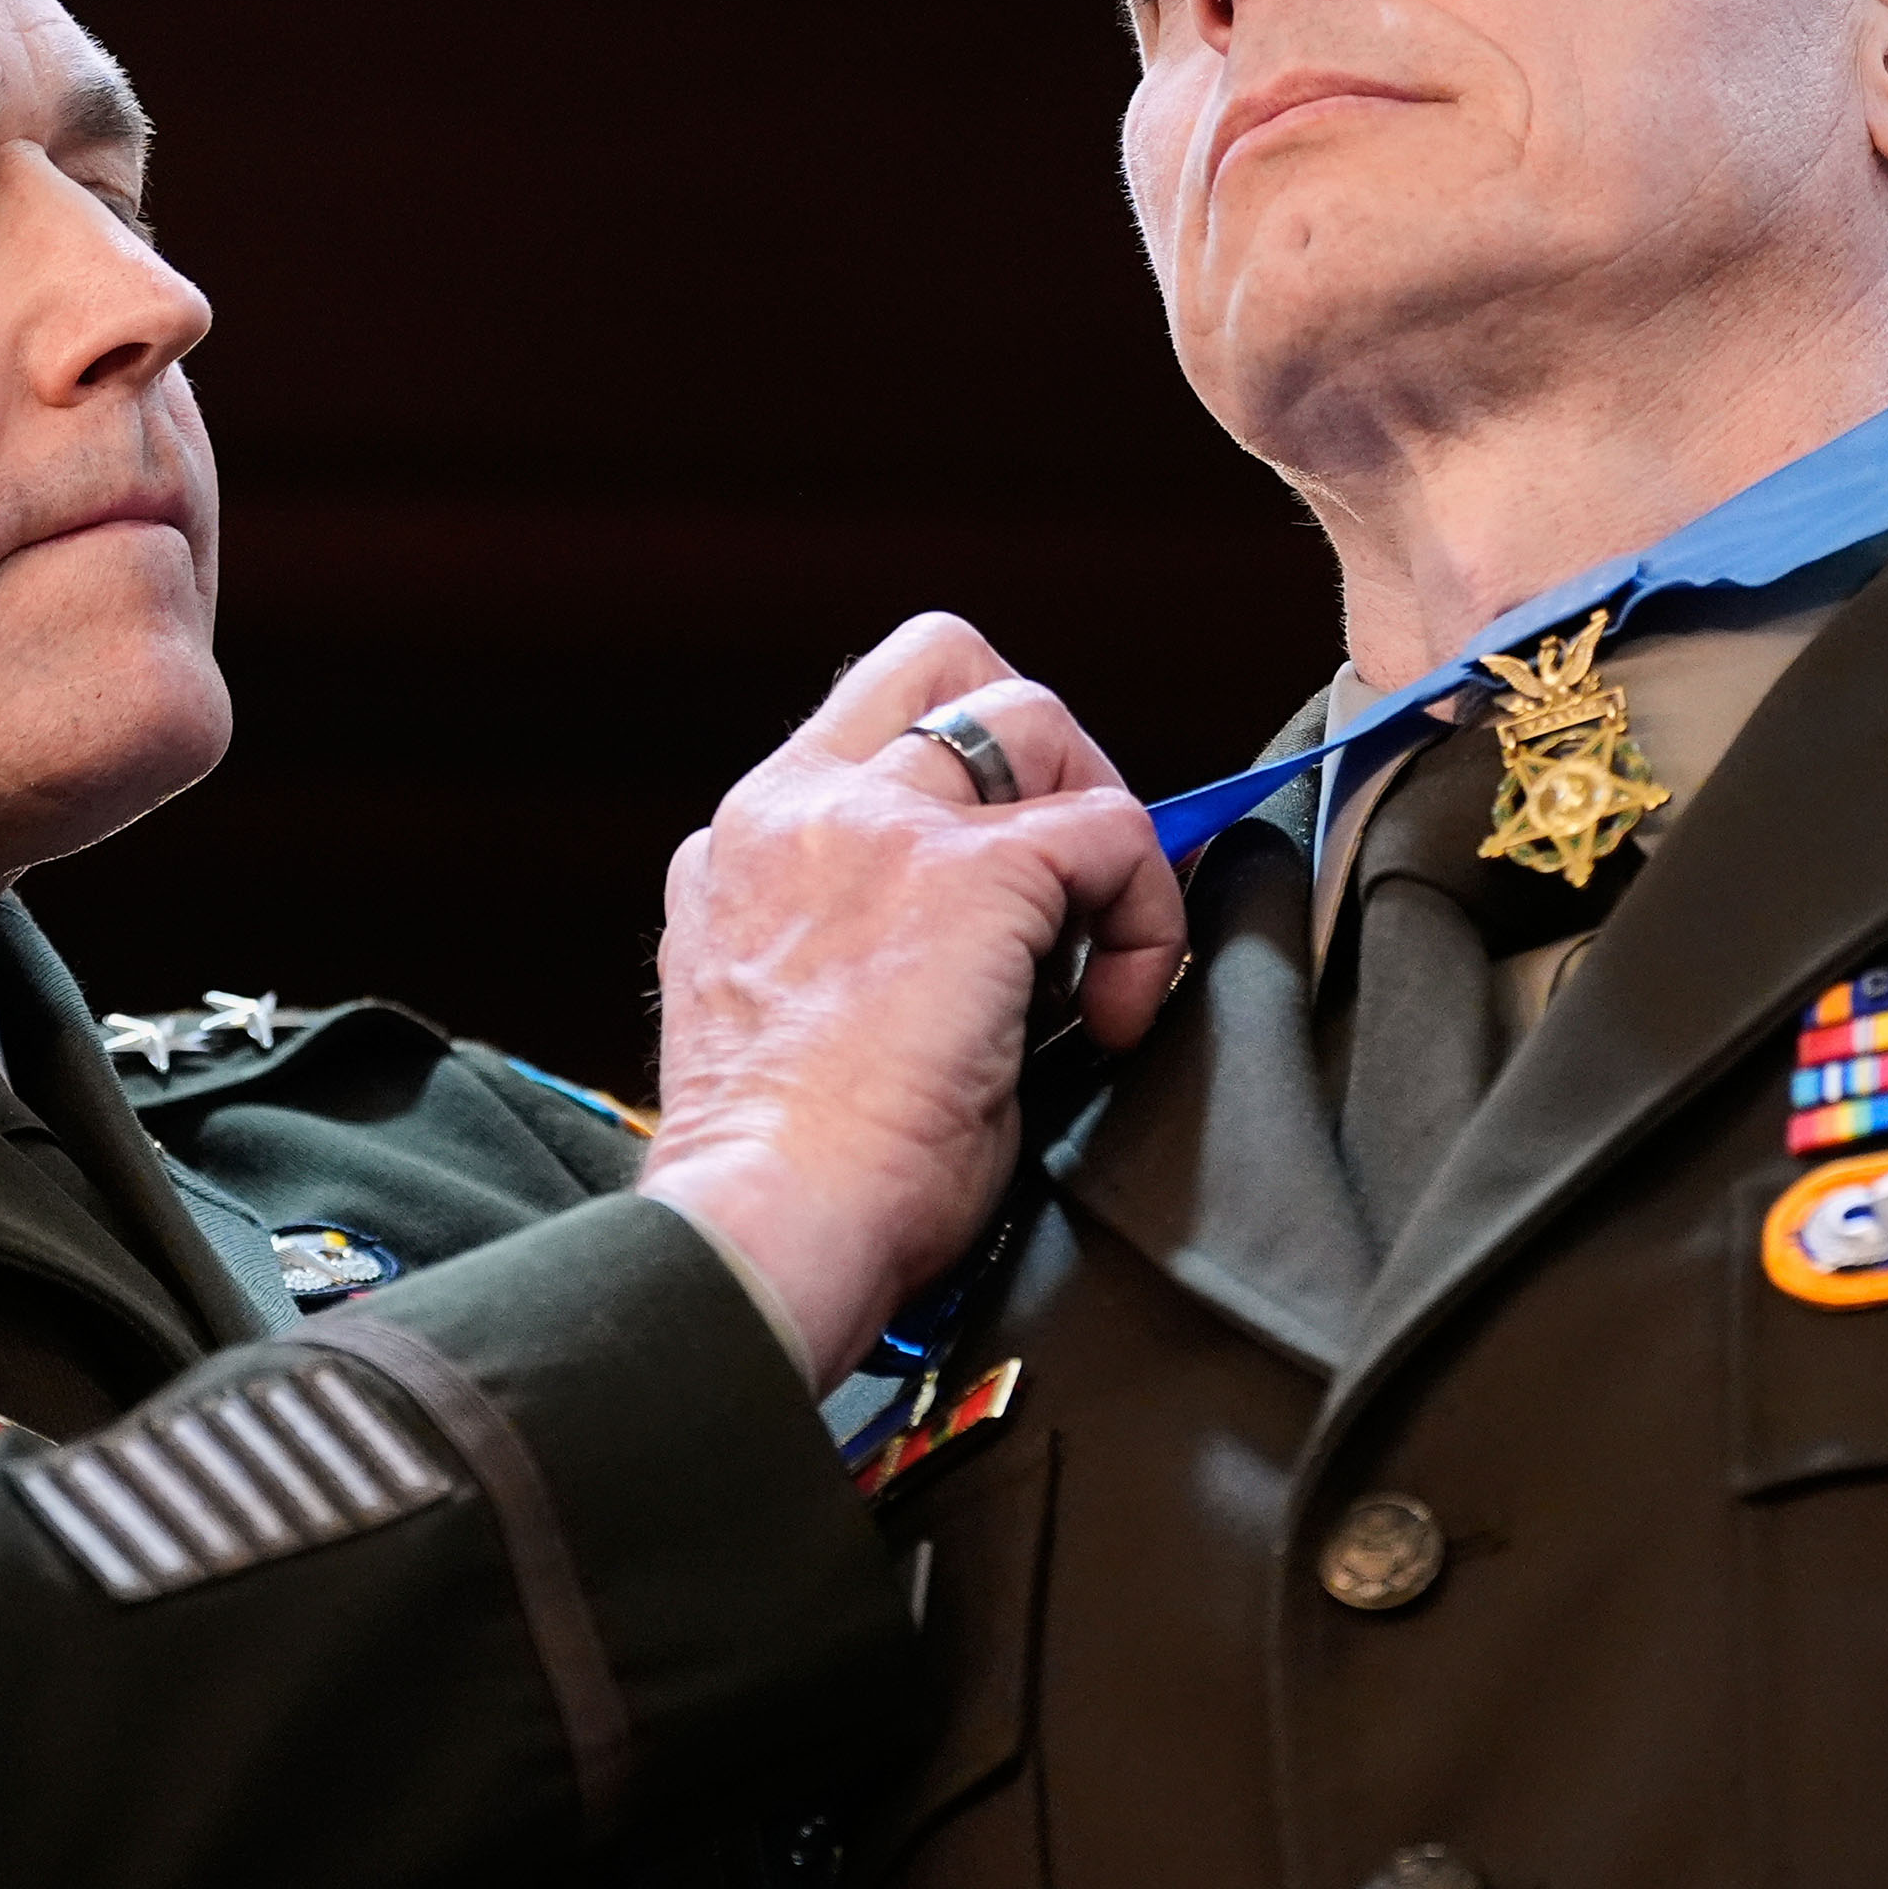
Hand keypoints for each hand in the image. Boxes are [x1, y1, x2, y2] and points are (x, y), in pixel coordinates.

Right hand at [636, 613, 1186, 1390]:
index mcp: (741, 845)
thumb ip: (848, 939)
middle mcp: (797, 806)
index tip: (1006, 889)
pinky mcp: (971, 873)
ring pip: (1036, 717)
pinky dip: (1146, 919)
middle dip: (1035, 746)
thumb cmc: (789, 1179)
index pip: (865, 722)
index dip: (961, 778)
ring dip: (1096, 826)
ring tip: (1096, 953)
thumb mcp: (783, 1016)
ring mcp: (880, 824)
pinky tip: (1115, 1015)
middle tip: (1067, 876)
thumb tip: (990, 942)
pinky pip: (1114, 831)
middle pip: (943, 659)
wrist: (771, 1229)